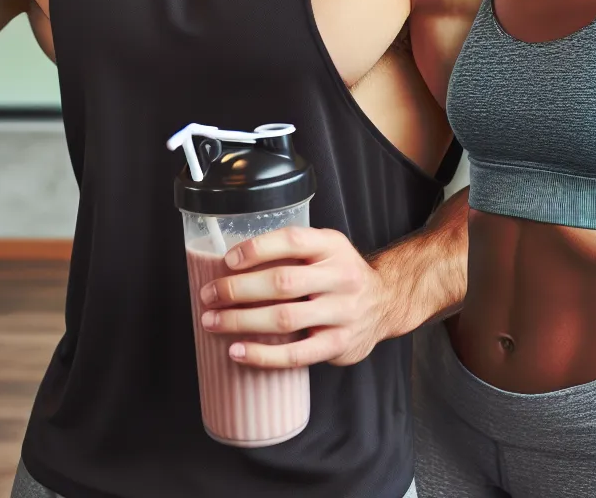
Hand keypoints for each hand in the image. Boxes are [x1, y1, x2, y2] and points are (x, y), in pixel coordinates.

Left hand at [199, 226, 387, 368]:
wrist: (386, 301)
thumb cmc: (340, 273)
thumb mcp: (326, 248)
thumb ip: (292, 251)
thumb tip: (233, 262)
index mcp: (331, 246)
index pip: (292, 240)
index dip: (257, 249)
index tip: (228, 260)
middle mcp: (340, 277)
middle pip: (282, 282)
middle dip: (238, 289)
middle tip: (209, 295)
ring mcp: (342, 312)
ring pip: (285, 318)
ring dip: (242, 321)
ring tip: (213, 322)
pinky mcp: (339, 344)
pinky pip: (296, 354)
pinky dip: (263, 355)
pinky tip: (237, 351)